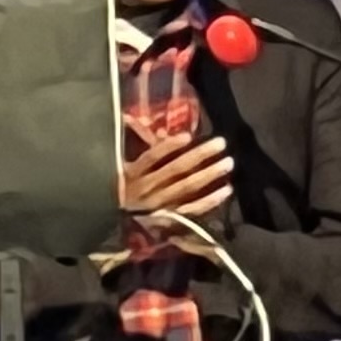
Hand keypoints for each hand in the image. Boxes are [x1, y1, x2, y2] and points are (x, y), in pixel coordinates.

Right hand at [119, 127, 233, 228]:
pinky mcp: (169, 219)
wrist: (112, 223)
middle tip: (221, 143)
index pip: (151, 157)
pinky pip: (193, 209)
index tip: (187, 135)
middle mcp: (146, 189)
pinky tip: (226, 190)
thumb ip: (129, 143)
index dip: (168, 146)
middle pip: (176, 170)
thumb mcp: (117, 166)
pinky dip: (210, 200)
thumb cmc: (117, 189)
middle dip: (200, 155)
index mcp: (131, 174)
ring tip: (228, 162)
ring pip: (187, 187)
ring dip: (209, 174)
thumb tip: (130, 118)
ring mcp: (159, 205)